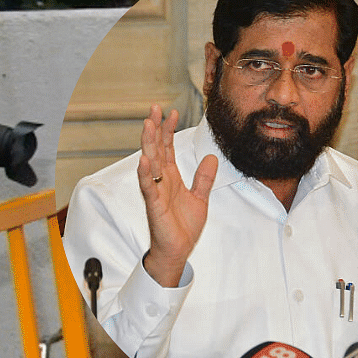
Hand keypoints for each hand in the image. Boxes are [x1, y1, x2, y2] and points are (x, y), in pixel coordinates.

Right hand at [137, 105, 217, 287]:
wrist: (178, 249)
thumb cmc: (183, 226)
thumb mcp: (200, 198)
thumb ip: (204, 178)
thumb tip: (212, 158)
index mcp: (171, 178)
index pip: (168, 148)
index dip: (169, 131)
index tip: (172, 112)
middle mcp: (161, 180)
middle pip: (156, 149)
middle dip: (155, 128)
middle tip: (154, 108)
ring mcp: (156, 191)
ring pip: (150, 162)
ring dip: (148, 143)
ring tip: (148, 124)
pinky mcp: (154, 204)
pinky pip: (148, 186)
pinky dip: (146, 173)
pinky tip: (145, 159)